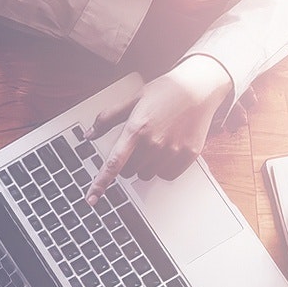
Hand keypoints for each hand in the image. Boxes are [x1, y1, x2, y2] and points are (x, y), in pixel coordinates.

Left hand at [85, 55, 232, 201]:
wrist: (199, 87)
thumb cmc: (165, 91)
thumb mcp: (133, 99)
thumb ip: (108, 118)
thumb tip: (89, 134)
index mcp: (137, 128)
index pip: (113, 163)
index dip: (100, 183)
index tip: (91, 199)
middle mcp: (154, 142)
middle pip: (129, 171)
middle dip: (128, 162)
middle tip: (138, 144)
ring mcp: (172, 150)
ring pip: (147, 175)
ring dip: (146, 165)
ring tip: (156, 142)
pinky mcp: (187, 155)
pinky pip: (167, 175)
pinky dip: (164, 167)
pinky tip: (168, 148)